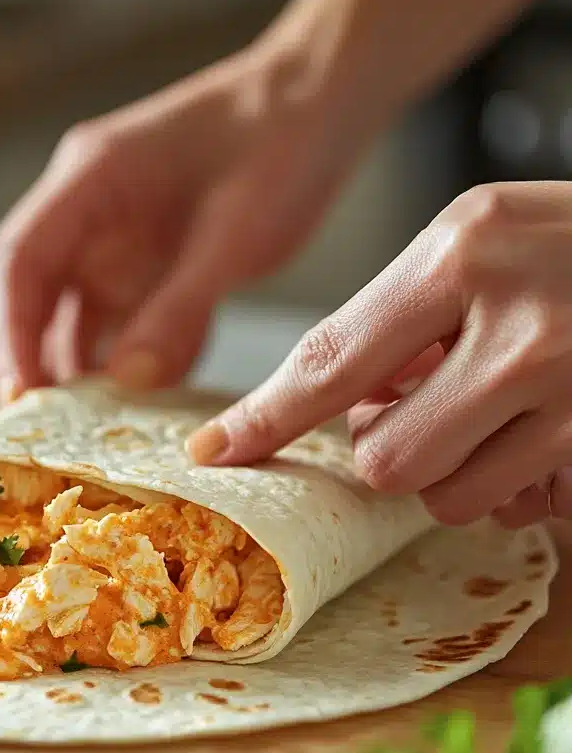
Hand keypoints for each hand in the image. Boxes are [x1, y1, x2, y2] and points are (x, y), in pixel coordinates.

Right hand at [0, 42, 360, 403]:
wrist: (322, 102)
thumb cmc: (283, 143)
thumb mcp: (237, 233)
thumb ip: (180, 307)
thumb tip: (127, 381)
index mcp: (90, 180)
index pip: (17, 263)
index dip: (7, 333)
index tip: (21, 396)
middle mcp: (85, 213)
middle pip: (21, 295)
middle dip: (23, 361)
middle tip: (39, 431)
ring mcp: (111, 240)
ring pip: (63, 317)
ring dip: (70, 373)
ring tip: (87, 434)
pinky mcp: (141, 265)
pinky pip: (113, 324)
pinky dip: (121, 364)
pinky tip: (146, 400)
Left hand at [187, 181, 571, 526]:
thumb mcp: (490, 244)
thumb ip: (407, 320)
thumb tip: (341, 409)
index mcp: (465, 249)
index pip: (327, 358)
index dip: (263, 415)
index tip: (213, 450)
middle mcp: (518, 320)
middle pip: (381, 454)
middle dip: (397, 446)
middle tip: (443, 405)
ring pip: (446, 495)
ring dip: (461, 470)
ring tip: (511, 413)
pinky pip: (519, 508)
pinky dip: (521, 485)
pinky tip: (553, 431)